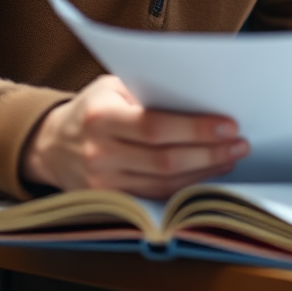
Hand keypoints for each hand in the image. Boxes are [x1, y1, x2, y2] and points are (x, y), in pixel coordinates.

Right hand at [21, 75, 248, 198]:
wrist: (51, 145)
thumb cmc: (93, 108)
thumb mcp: (113, 87)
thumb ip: (150, 91)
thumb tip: (201, 95)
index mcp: (101, 118)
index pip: (155, 127)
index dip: (195, 128)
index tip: (229, 124)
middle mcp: (99, 154)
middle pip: (165, 160)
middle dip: (209, 152)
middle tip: (241, 143)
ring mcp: (103, 184)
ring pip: (164, 184)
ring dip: (205, 172)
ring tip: (232, 157)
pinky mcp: (109, 203)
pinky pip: (156, 197)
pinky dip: (187, 188)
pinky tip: (209, 174)